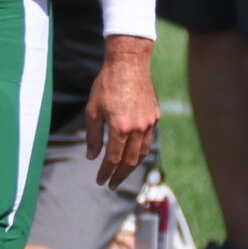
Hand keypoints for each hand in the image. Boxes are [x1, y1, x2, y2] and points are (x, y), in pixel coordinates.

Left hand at [82, 37, 158, 188]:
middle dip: (119, 176)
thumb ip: (93, 136)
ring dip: (132, 167)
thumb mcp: (93, 110)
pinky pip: (149, 139)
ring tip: (122, 174)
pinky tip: (133, 154)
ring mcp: (149, 122)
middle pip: (130, 161)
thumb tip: (92, 156)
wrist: (129, 63)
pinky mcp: (155, 116)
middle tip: (111, 185)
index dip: (106, 172)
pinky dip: (141, 151)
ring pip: (142, 153)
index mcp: (120, 127)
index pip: (113, 159)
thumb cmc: (107, 84)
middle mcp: (138, 128)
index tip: (100, 181)